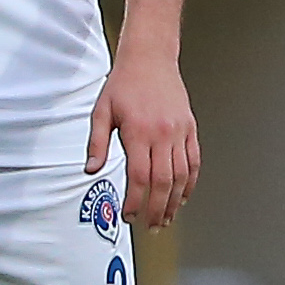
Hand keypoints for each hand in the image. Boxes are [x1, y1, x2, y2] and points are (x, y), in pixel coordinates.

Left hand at [85, 53, 198, 231]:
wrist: (150, 58)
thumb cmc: (124, 84)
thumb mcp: (101, 111)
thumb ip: (96, 143)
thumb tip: (91, 169)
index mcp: (138, 132)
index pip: (138, 177)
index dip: (135, 201)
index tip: (129, 215)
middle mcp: (162, 134)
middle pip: (163, 182)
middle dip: (156, 209)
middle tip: (150, 225)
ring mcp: (179, 132)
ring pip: (181, 176)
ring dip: (174, 202)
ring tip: (166, 218)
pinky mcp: (190, 129)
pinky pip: (193, 162)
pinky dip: (190, 183)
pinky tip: (182, 196)